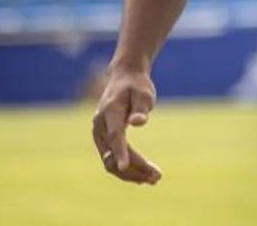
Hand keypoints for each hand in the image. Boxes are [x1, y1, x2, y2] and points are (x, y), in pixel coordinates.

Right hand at [92, 65, 161, 184]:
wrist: (124, 77)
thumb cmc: (137, 85)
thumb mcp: (144, 92)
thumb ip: (141, 108)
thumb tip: (138, 123)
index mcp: (109, 112)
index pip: (115, 136)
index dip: (120, 152)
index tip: (126, 166)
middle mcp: (100, 125)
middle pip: (112, 154)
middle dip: (133, 169)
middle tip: (157, 177)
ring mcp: (99, 134)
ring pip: (110, 161)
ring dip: (130, 173)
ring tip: (154, 179)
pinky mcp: (103, 139)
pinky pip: (111, 159)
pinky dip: (125, 168)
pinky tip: (143, 174)